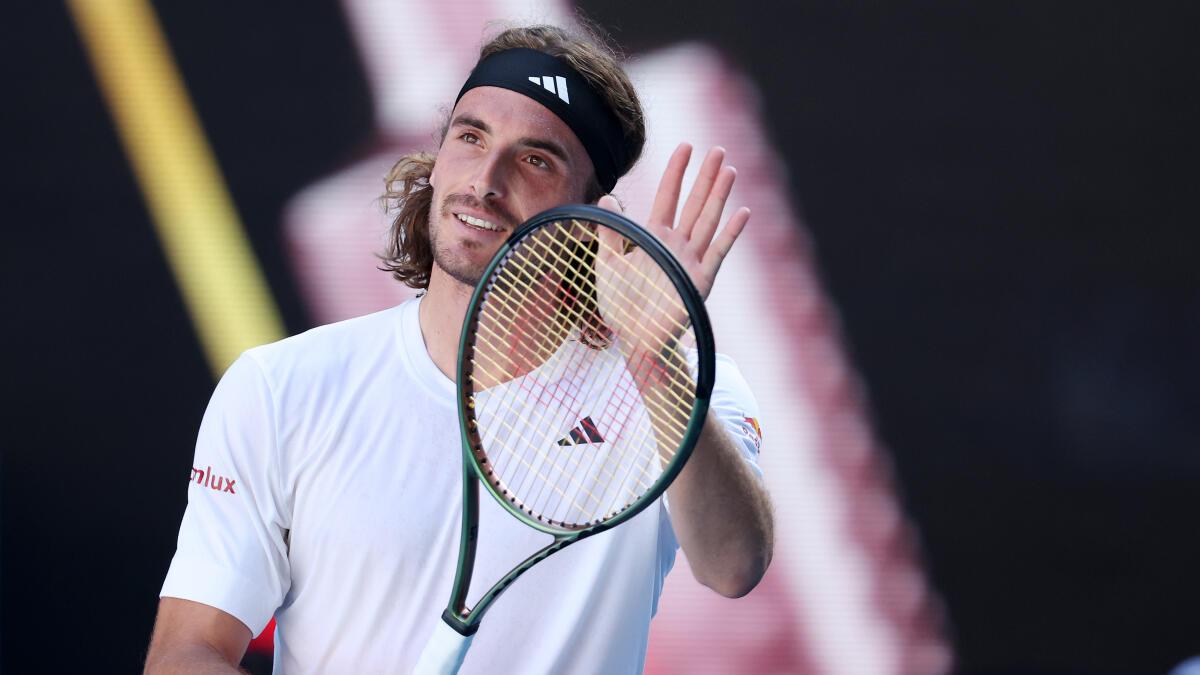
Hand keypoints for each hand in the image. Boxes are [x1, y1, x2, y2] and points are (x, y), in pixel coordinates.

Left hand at [597, 143, 749, 300]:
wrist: (636, 339)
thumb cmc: (621, 305)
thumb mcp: (608, 264)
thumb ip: (610, 232)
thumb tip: (606, 197)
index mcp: (653, 236)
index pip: (668, 196)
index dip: (676, 172)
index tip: (685, 147)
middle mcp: (676, 244)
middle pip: (694, 202)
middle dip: (705, 176)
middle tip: (717, 149)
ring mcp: (691, 260)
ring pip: (708, 220)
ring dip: (719, 196)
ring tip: (730, 170)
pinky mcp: (701, 279)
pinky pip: (718, 252)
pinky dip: (730, 233)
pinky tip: (743, 213)